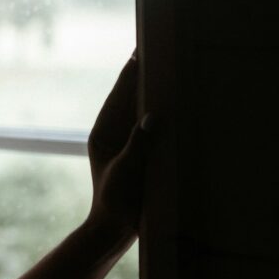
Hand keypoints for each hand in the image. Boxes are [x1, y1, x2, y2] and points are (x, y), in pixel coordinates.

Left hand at [85, 49, 154, 237]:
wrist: (114, 228)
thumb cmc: (115, 201)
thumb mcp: (126, 172)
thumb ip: (138, 144)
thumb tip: (152, 116)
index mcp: (103, 132)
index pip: (118, 96)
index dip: (129, 73)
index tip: (140, 51)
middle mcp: (113, 132)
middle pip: (129, 97)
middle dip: (142, 76)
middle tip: (156, 50)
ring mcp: (126, 141)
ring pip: (140, 109)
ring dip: (152, 91)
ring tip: (167, 68)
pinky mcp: (140, 151)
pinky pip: (150, 126)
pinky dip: (161, 112)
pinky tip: (174, 103)